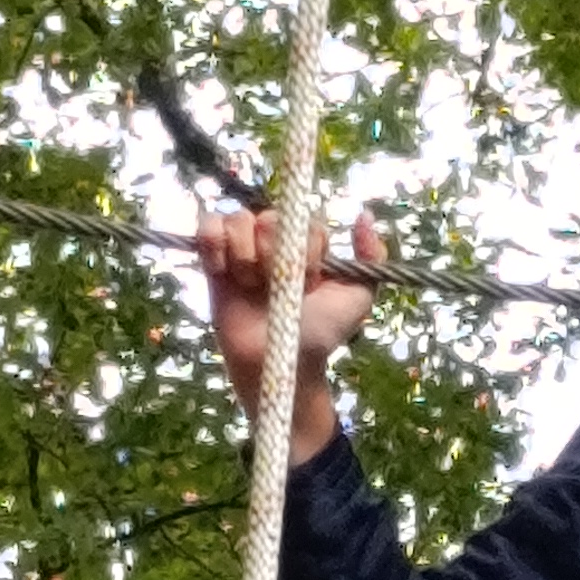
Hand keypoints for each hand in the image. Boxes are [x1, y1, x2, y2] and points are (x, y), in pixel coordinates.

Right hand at [193, 205, 382, 464]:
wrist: (280, 365)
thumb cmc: (321, 333)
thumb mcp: (358, 298)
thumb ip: (371, 258)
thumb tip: (363, 214)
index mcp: (308, 243)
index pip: (302, 220)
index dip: (304, 251)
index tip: (309, 283)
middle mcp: (275, 239)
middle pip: (267, 217)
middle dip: (271, 255)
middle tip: (276, 288)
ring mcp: (243, 247)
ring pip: (237, 219)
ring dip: (244, 255)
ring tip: (250, 287)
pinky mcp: (213, 259)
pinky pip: (208, 226)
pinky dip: (213, 244)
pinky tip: (223, 272)